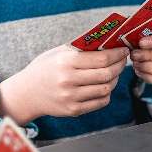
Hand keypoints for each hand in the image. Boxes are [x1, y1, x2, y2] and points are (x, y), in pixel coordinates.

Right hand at [0, 44, 129, 124]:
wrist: (27, 93)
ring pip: (106, 88)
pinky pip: (100, 102)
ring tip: (114, 72)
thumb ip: (81, 48)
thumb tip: (108, 41)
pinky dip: (107, 93)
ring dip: (115, 79)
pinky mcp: (73, 110)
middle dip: (120, 65)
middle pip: (107, 73)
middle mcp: (68, 80)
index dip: (117, 54)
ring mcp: (71, 97)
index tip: (124, 50)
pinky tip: (105, 85)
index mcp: (66, 62)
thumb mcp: (59, 53)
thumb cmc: (45, 68)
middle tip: (123, 60)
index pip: (101, 58)